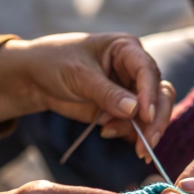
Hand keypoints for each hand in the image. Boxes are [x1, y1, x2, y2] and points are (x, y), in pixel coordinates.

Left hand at [0, 33, 174, 158]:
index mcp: (126, 49)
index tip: (146, 116)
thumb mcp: (79, 75)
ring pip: (152, 113)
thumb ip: (107, 93)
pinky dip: (128, 135)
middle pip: (160, 94)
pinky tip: (106, 133)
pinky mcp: (121, 111)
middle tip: (147, 144)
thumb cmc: (55, 62)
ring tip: (108, 133)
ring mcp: (130, 91)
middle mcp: (134, 70)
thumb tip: (135, 110)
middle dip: (155, 119)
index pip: (148, 71)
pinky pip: (136, 125)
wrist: (33, 78)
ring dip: (139, 130)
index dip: (150, 94)